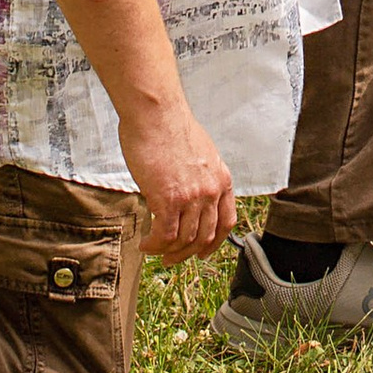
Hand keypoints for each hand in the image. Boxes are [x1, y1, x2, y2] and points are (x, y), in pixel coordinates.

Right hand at [120, 94, 237, 264]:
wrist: (156, 113)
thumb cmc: (170, 127)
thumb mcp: (199, 153)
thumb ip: (199, 177)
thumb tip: (188, 195)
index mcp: (221, 178)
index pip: (226, 222)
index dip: (214, 243)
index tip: (202, 252)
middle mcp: (211, 190)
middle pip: (205, 236)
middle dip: (187, 253)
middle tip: (170, 258)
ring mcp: (192, 196)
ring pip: (185, 240)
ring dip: (168, 252)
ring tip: (153, 250)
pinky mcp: (169, 199)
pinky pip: (165, 236)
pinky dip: (155, 245)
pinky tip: (145, 244)